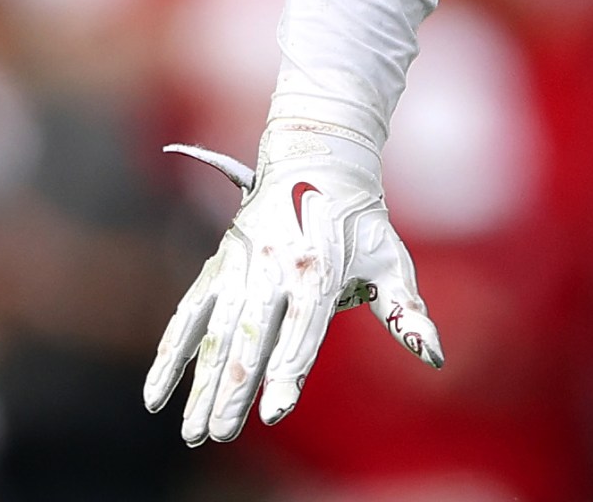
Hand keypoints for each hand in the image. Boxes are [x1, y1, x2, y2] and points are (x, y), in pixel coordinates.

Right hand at [145, 120, 442, 444]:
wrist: (316, 159)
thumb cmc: (361, 220)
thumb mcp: (391, 260)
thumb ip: (406, 312)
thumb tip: (433, 356)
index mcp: (320, 270)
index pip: (303, 330)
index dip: (289, 371)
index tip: (274, 410)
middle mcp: (276, 268)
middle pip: (253, 339)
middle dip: (235, 390)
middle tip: (221, 434)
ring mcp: (243, 267)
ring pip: (217, 334)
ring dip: (201, 384)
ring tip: (192, 431)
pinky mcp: (220, 265)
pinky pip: (189, 314)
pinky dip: (171, 353)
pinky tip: (158, 394)